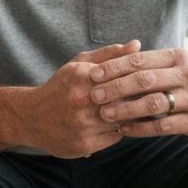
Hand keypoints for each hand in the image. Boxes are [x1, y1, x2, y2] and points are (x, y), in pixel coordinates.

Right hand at [11, 41, 140, 157]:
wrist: (31, 117)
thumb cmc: (61, 86)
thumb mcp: (79, 64)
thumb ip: (109, 54)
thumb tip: (137, 44)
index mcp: (81, 75)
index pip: (123, 75)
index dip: (140, 78)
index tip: (152, 79)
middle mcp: (81, 99)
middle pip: (125, 98)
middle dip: (140, 98)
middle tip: (155, 95)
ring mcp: (82, 123)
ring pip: (122, 119)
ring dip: (133, 116)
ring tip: (143, 110)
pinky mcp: (84, 144)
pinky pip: (115, 137)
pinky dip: (121, 130)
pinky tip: (122, 123)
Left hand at [89, 46, 187, 140]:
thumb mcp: (177, 64)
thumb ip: (150, 63)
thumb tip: (112, 60)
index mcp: (177, 57)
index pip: (140, 60)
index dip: (115, 66)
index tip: (93, 73)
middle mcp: (186, 75)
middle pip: (144, 80)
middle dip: (116, 87)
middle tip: (94, 94)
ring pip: (153, 103)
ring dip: (126, 109)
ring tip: (105, 113)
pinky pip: (163, 126)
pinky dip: (141, 128)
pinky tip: (124, 129)